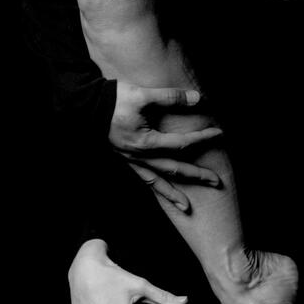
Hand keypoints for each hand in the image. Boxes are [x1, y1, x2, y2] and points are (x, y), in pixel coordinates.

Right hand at [110, 83, 223, 211]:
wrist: (85, 105)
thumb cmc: (114, 99)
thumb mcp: (143, 95)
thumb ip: (171, 97)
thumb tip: (198, 98)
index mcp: (146, 142)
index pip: (181, 143)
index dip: (202, 138)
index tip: (218, 134)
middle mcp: (140, 156)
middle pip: (173, 169)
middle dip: (196, 176)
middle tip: (216, 182)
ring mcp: (131, 160)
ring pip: (156, 181)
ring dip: (172, 194)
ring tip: (187, 208)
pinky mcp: (124, 159)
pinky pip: (142, 178)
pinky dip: (154, 187)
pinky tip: (160, 192)